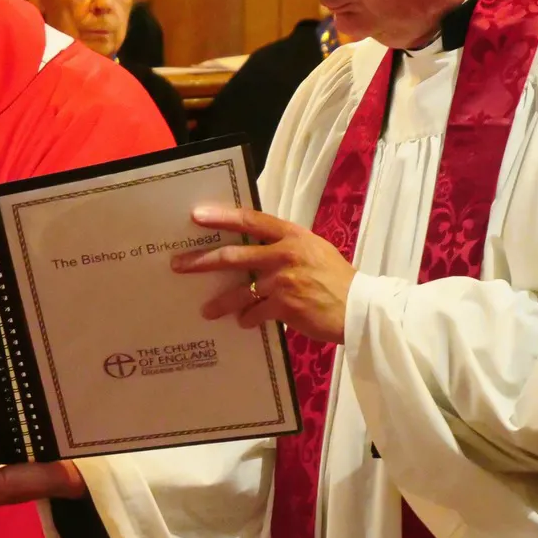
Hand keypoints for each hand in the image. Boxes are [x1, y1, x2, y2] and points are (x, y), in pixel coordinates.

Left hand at [174, 205, 354, 343]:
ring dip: (219, 302)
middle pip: (233, 255)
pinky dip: (247, 319)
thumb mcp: (313, 250)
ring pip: (239, 290)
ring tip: (206, 310)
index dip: (222, 217)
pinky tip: (244, 322)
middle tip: (178, 265)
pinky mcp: (283, 306)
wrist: (359, 307)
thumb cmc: (335, 278)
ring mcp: (283, 280)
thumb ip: (284, 246)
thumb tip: (254, 249)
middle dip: (201, 261)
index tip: (197, 215)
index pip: (251, 220)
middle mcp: (285, 254)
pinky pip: (253, 313)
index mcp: (292, 235)